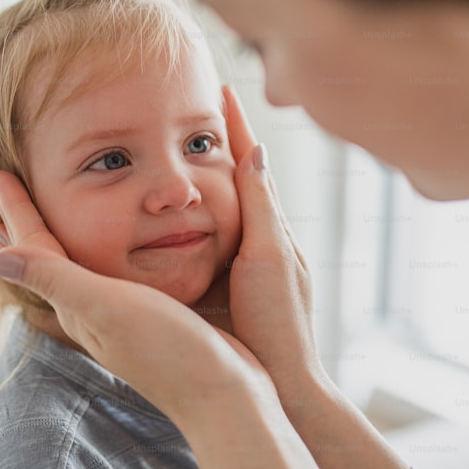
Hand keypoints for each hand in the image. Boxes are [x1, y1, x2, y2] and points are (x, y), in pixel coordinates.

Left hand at [0, 170, 273, 417]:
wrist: (224, 397)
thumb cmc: (169, 351)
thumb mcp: (108, 308)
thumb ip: (58, 279)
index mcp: (77, 303)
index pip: (35, 249)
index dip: (16, 211)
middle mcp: (92, 309)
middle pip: (48, 255)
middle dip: (28, 220)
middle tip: (8, 186)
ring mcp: (121, 315)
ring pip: (80, 261)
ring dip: (62, 231)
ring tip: (52, 205)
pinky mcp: (152, 315)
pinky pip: (116, 268)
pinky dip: (106, 243)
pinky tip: (120, 241)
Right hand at [222, 86, 322, 394]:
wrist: (284, 380)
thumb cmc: (278, 321)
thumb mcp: (268, 256)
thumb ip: (259, 207)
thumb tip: (255, 151)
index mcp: (271, 227)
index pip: (250, 164)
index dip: (235, 126)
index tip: (221, 89)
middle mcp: (262, 240)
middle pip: (239, 182)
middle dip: (223, 144)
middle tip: (205, 110)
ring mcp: (248, 264)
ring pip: (226, 211)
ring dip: (212, 178)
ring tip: (192, 151)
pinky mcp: (231, 286)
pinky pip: (212, 241)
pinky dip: (201, 218)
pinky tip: (184, 219)